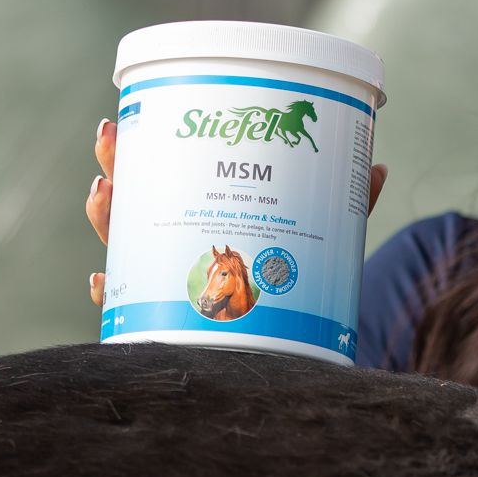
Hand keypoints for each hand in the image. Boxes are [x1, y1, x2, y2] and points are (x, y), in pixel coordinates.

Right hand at [86, 118, 387, 306]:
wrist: (298, 356)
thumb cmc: (299, 289)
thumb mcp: (322, 243)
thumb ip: (343, 209)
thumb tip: (376, 167)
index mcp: (204, 216)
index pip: (163, 177)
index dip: (135, 151)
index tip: (122, 120)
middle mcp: (177, 248)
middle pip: (134, 203)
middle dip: (116, 167)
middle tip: (112, 140)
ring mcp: (165, 286)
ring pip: (123, 248)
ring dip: (106, 218)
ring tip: (106, 191)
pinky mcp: (163, 326)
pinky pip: (126, 312)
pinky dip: (110, 294)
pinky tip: (101, 278)